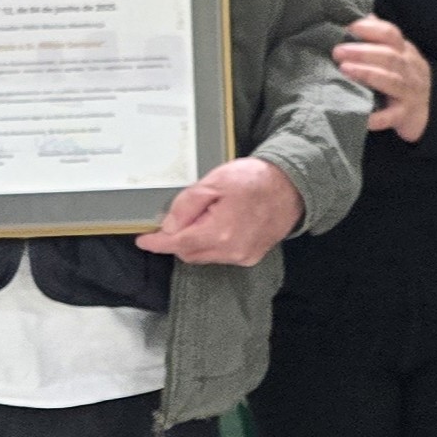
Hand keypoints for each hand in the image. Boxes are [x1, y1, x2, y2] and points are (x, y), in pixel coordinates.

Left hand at [137, 155, 303, 266]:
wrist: (292, 187)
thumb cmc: (255, 180)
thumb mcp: (214, 182)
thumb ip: (187, 205)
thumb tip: (168, 226)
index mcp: (219, 232)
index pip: (177, 243)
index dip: (157, 243)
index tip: (144, 240)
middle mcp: (231, 251)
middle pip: (189, 253)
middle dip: (177, 239)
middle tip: (178, 218)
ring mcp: (243, 257)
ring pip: (204, 256)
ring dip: (195, 241)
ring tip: (205, 216)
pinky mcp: (251, 257)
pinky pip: (221, 256)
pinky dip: (212, 244)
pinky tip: (219, 225)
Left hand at [332, 15, 432, 141]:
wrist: (427, 111)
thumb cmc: (404, 79)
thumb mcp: (397, 54)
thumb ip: (379, 37)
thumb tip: (361, 14)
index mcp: (405, 52)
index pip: (391, 34)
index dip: (371, 29)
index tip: (349, 27)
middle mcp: (409, 70)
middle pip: (389, 56)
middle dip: (362, 52)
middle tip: (337, 51)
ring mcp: (409, 93)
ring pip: (391, 81)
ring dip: (367, 74)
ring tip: (344, 69)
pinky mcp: (404, 115)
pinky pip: (390, 117)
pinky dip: (376, 117)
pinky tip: (360, 114)